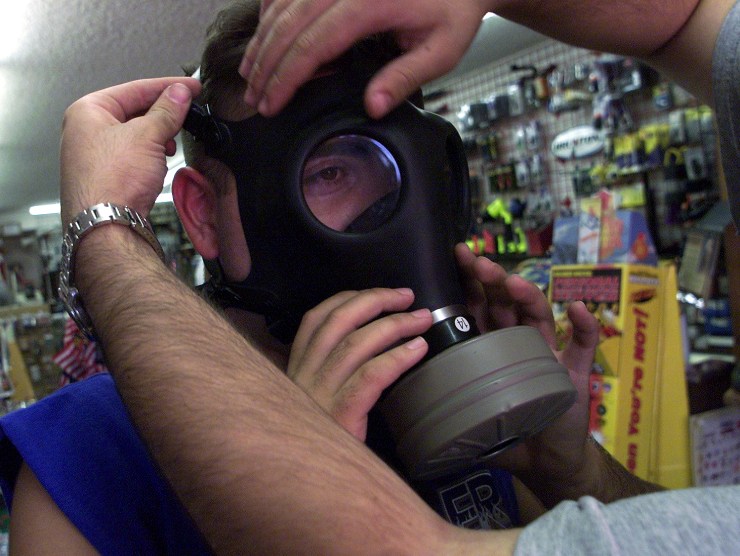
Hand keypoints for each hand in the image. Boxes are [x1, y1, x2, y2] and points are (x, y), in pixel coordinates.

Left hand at [59, 77, 199, 226]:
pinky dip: (150, 154)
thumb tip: (179, 94)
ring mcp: (95, 154)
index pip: (135, 89)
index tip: (190, 87)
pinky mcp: (106, 176)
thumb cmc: (113, 180)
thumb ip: (166, 111)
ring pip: (135, 134)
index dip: (167, 87)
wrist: (105, 225)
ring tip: (175, 140)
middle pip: (133, 111)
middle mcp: (86, 130)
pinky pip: (132, 155)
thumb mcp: (147, 135)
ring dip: (158, 135)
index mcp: (88, 110)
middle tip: (189, 112)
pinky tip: (162, 160)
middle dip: (163, 113)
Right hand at [241, 0, 492, 117]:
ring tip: (250, 74)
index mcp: (368, 4)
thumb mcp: (441, 49)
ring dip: (261, 40)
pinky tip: (263, 34)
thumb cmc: (452, 8)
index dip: (285, 78)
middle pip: (288, 25)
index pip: (312, 45)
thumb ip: (405, 77)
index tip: (271, 104)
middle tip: (253, 99)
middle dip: (266, 65)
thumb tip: (373, 107)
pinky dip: (270, 11)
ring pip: (281, 5)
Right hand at [287, 288, 432, 440]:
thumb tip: (367, 344)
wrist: (309, 486)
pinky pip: (372, 375)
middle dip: (376, 301)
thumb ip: (329, 373)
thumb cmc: (316, 440)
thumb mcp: (313, 400)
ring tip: (423, 319)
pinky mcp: (340, 415)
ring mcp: (320, 394)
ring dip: (395, 324)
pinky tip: (418, 349)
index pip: (316, 318)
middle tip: (408, 296)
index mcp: (297, 367)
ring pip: (358, 343)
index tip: (376, 293)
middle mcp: (304, 374)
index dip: (348, 298)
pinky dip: (397, 357)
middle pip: (339, 321)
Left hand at [454, 244, 599, 505]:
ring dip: (527, 295)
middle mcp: (519, 341)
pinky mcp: (575, 371)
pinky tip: (576, 310)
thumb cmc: (503, 433)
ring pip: (538, 314)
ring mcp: (549, 352)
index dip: (469, 281)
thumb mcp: (467, 411)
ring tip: (513, 282)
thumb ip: (444, 396)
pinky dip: (583, 326)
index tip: (456, 256)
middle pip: (506, 302)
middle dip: (492, 279)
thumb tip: (401, 388)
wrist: (544, 462)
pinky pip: (584, 344)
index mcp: (490, 345)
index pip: (479, 305)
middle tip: (477, 262)